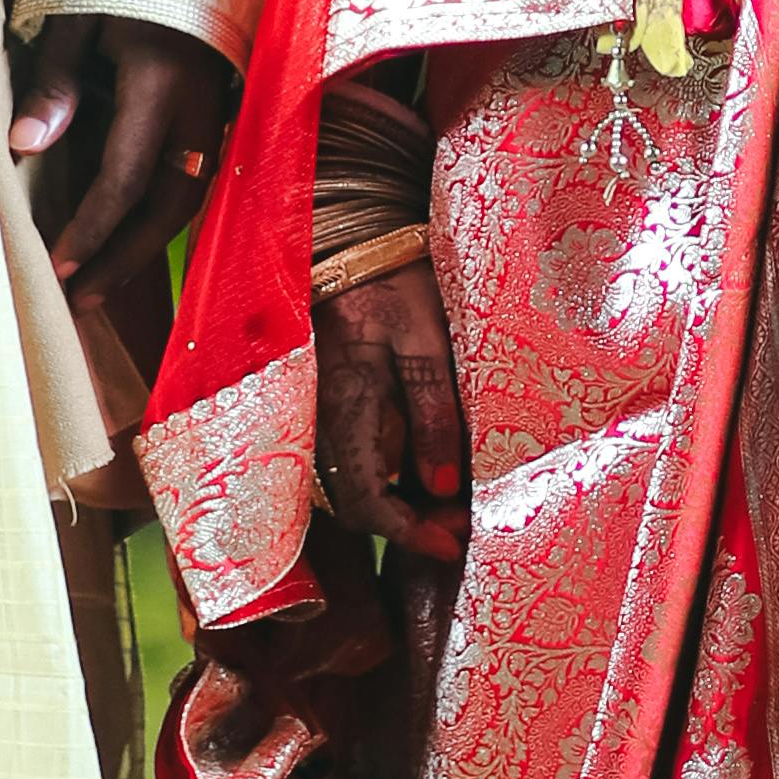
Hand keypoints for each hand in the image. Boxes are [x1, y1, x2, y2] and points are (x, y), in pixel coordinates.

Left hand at [6, 14, 233, 299]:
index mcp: (160, 84)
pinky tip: (129, 244)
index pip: (125, 177)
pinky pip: (196, 182)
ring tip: (97, 287)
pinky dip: (160, 220)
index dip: (91, 230)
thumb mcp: (78, 16)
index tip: (56, 266)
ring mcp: (217, 114)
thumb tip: (24, 145)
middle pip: (167, 207)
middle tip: (78, 299)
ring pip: (188, 201)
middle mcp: (199, 109)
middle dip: (121, 261)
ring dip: (142, 249)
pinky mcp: (219, 116)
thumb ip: (55, 82)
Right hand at [315, 256, 467, 568]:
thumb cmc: (390, 278)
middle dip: (409, 524)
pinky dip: (385, 474)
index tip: (452, 543)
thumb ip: (431, 410)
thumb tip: (440, 486)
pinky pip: (349, 456)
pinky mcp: (324, 402)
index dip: (408, 534)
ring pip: (352, 484)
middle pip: (357, 503)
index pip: (365, 502)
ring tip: (450, 497)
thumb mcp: (425, 337)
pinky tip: (420, 464)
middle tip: (461, 520)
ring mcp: (317, 414)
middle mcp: (319, 421)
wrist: (347, 236)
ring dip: (398, 502)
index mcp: (344, 407)